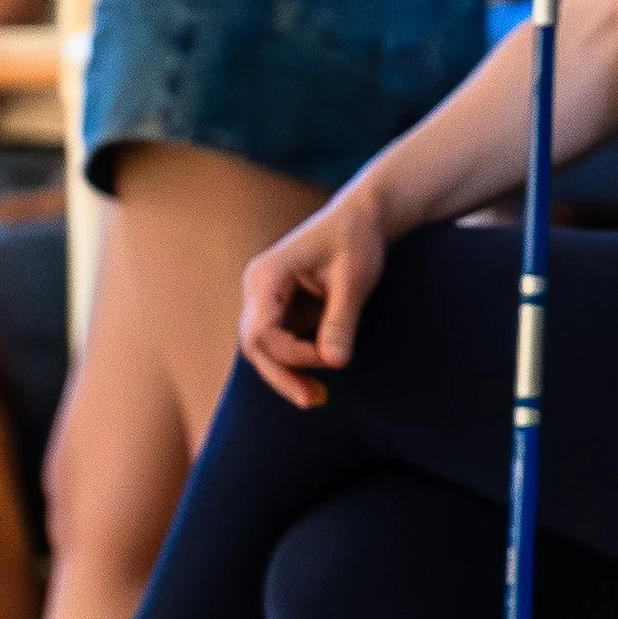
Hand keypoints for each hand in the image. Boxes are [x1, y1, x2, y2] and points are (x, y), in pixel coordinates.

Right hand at [241, 182, 389, 404]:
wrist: (362, 218)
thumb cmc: (356, 240)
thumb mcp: (354, 280)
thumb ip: (341, 320)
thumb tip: (335, 363)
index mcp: (266, 275)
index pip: (263, 331)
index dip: (294, 355)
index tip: (332, 357)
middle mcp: (257, 288)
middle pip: (255, 345)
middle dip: (283, 376)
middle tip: (316, 400)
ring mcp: (265, 298)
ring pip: (263, 349)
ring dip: (287, 374)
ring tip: (319, 397)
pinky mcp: (279, 307)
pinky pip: (279, 342)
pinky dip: (296, 362)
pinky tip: (318, 379)